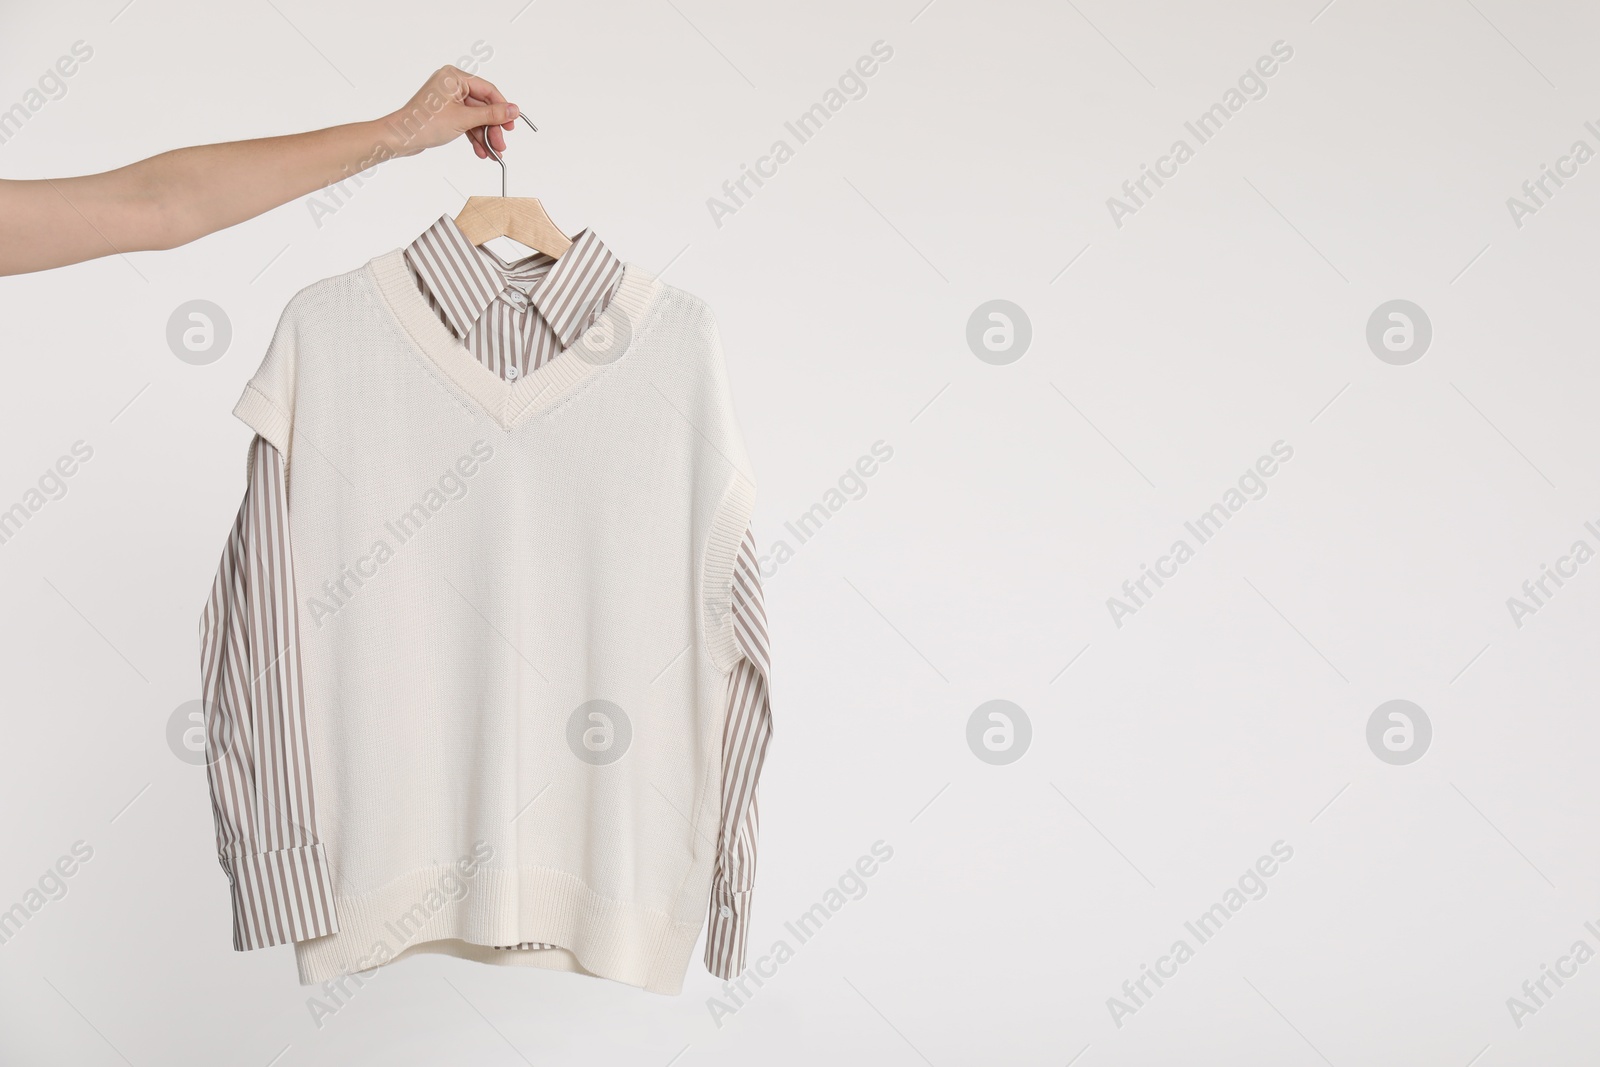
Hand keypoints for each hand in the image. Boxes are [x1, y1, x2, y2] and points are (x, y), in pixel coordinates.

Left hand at [383, 66, 519, 159]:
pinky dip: (474, 137)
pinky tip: (482, 151)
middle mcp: (451, 85)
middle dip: (492, 128)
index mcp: (454, 77)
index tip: (511, 124)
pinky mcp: (445, 113)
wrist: (400, 138)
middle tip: (501, 144)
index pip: (488, 90)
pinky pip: (466, 123)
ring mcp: (448, 100)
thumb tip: (513, 110)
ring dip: (485, 136)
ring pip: (475, 118)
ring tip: (493, 153)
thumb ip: (491, 114)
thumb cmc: (423, 123)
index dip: (502, 108)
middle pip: (482, 106)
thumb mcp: (464, 119)